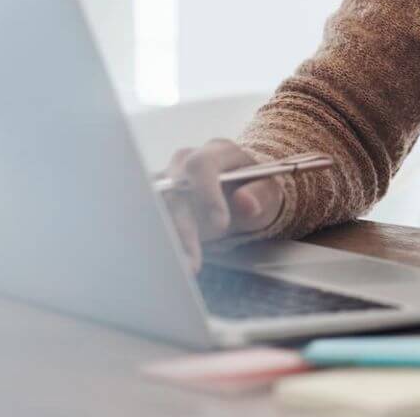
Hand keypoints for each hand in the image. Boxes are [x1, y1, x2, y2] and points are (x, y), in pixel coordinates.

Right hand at [158, 139, 288, 272]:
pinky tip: (170, 263)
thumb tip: (246, 202)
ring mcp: (168, 180)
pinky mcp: (158, 201)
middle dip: (182, 228)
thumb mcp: (268, 191)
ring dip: (168, 239)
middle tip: (194, 262)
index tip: (220, 224)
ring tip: (182, 267)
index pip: (201, 165)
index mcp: (216, 152)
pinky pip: (151, 219)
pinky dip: (161, 242)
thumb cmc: (255, 188)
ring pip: (157, 207)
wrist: (241, 192)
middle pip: (173, 189)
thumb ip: (260, 194)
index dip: (206, 193)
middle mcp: (185, 162)